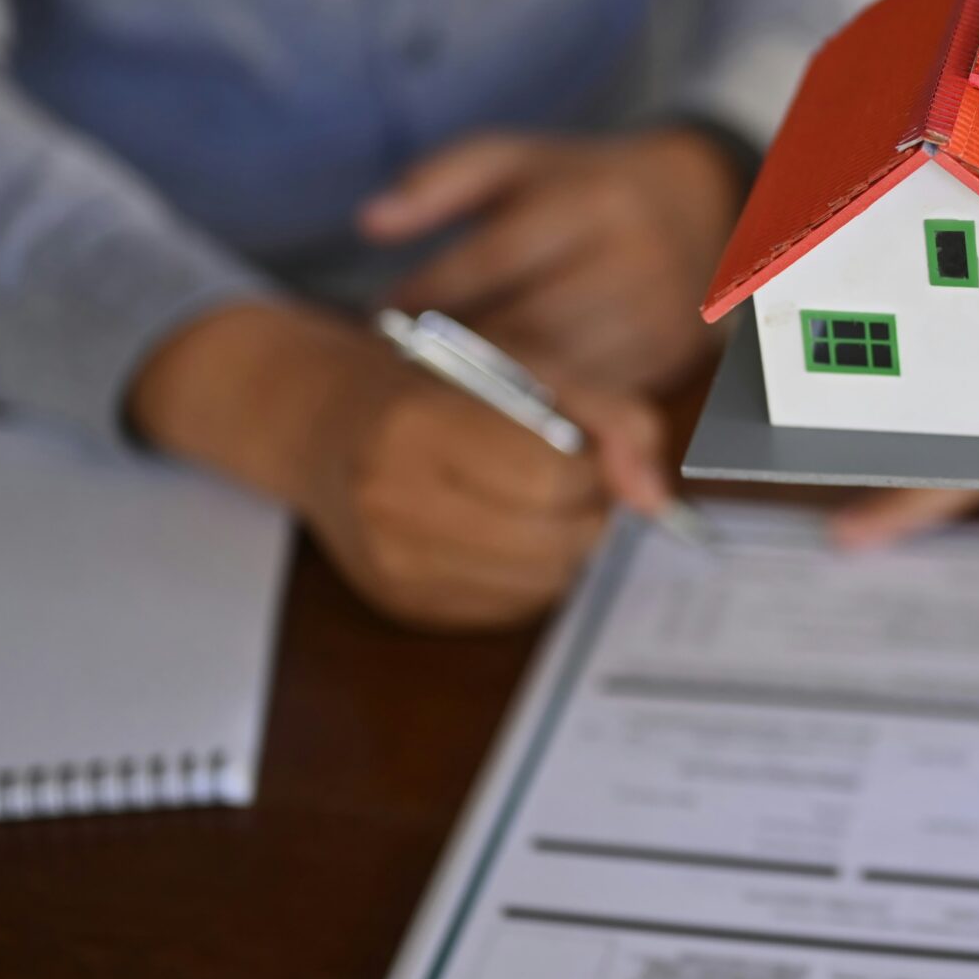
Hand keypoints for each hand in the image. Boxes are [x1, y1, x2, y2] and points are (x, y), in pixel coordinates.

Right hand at [129, 302, 672, 630]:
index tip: (579, 449)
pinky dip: (532, 576)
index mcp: (420, 424)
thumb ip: (611, 417)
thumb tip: (657, 498)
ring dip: (567, 548)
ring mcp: (393, 563)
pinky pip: (510, 610)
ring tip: (540, 505)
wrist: (320, 422)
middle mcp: (394, 501)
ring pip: (541, 583)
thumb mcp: (526, 367)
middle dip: (587, 512)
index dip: (590, 467)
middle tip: (570, 482)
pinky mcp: (402, 605)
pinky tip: (507, 534)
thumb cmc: (433, 384)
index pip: (552, 476)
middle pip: (552, 539)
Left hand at [358, 127, 744, 392]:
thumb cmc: (583, 187)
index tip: (383, 310)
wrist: (702, 208)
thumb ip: (440, 181)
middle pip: (526, 326)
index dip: (431, 290)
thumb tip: (368, 222)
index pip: (494, 258)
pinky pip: (591, 397)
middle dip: (455, 348)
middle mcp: (633, 260)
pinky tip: (497, 398)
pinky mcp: (670, 359)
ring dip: (491, 384)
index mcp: (591, 202)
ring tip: (439, 383)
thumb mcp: (516, 161)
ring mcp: (658, 316)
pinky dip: (539, 402)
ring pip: (557, 371)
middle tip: (401, 359)